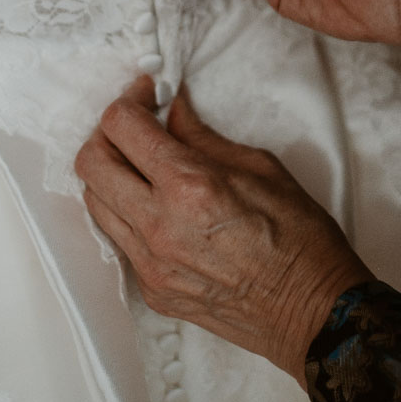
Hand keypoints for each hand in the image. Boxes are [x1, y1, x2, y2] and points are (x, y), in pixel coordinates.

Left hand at [75, 78, 370, 387]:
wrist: (310, 309)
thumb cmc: (300, 237)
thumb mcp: (262, 167)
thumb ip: (204, 138)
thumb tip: (173, 113)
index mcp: (190, 186)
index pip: (122, 127)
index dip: (130, 98)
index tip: (148, 92)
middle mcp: (158, 225)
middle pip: (91, 163)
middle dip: (108, 132)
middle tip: (137, 124)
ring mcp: (149, 263)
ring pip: (95, 202)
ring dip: (112, 173)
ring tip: (144, 164)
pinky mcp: (151, 289)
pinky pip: (119, 239)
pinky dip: (129, 212)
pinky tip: (159, 205)